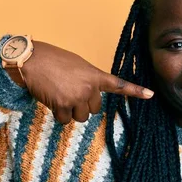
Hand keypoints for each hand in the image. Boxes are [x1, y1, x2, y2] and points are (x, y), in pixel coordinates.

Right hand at [18, 40, 153, 123]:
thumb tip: (88, 97)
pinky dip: (58, 114)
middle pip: (94, 109)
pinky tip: (51, 99)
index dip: (135, 91)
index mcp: (95, 75)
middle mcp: (90, 87)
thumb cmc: (51, 60)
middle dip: (82, 105)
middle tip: (68, 91)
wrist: (31, 60)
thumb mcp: (77, 66)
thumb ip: (88, 80)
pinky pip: (65, 120)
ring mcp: (77, 97)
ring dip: (70, 111)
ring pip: (81, 117)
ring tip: (59, 95)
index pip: (119, 84)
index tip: (150, 95)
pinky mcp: (64, 105)